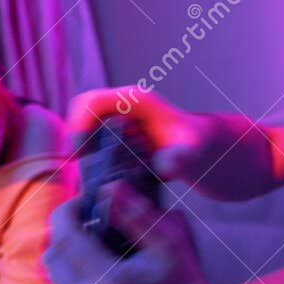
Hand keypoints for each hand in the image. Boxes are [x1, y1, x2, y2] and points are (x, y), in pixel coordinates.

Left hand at [44, 180, 216, 283]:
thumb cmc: (186, 280)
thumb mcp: (169, 239)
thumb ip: (136, 212)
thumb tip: (107, 188)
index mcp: (109, 283)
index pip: (65, 239)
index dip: (67, 213)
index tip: (83, 199)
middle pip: (53, 257)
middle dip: (64, 230)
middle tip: (87, 214)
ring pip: (55, 275)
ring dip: (67, 251)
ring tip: (92, 236)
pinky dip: (74, 271)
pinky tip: (96, 261)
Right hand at [65, 88, 210, 182]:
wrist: (207, 152)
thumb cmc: (200, 150)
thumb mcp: (193, 156)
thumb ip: (181, 160)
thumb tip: (164, 164)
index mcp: (135, 101)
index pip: (92, 102)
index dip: (78, 126)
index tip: (78, 156)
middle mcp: (123, 106)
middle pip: (81, 114)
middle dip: (75, 142)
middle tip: (79, 172)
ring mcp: (119, 118)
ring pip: (85, 129)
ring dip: (82, 153)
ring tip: (88, 180)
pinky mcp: (118, 133)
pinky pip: (93, 142)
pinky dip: (90, 161)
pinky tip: (97, 183)